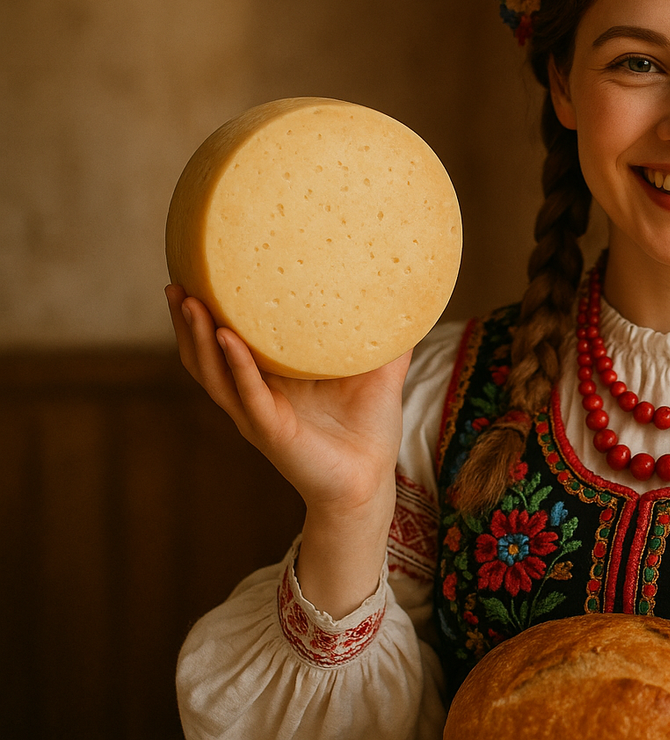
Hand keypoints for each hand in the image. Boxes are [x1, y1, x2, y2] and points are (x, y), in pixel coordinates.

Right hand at [164, 284, 410, 517]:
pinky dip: (236, 364)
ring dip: (199, 337)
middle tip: (177, 283)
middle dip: (187, 321)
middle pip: (205, 356)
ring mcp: (258, 413)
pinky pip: (248, 393)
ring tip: (190, 301)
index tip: (199, 274)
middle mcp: (256, 395)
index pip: (226, 342)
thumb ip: (388, 340)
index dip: (208, 314)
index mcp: (272, 380)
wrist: (371, 480)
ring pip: (214, 373)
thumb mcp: (379, 374)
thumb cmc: (370, 431)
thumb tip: (407, 298)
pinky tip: (228, 337)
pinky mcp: (271, 430)